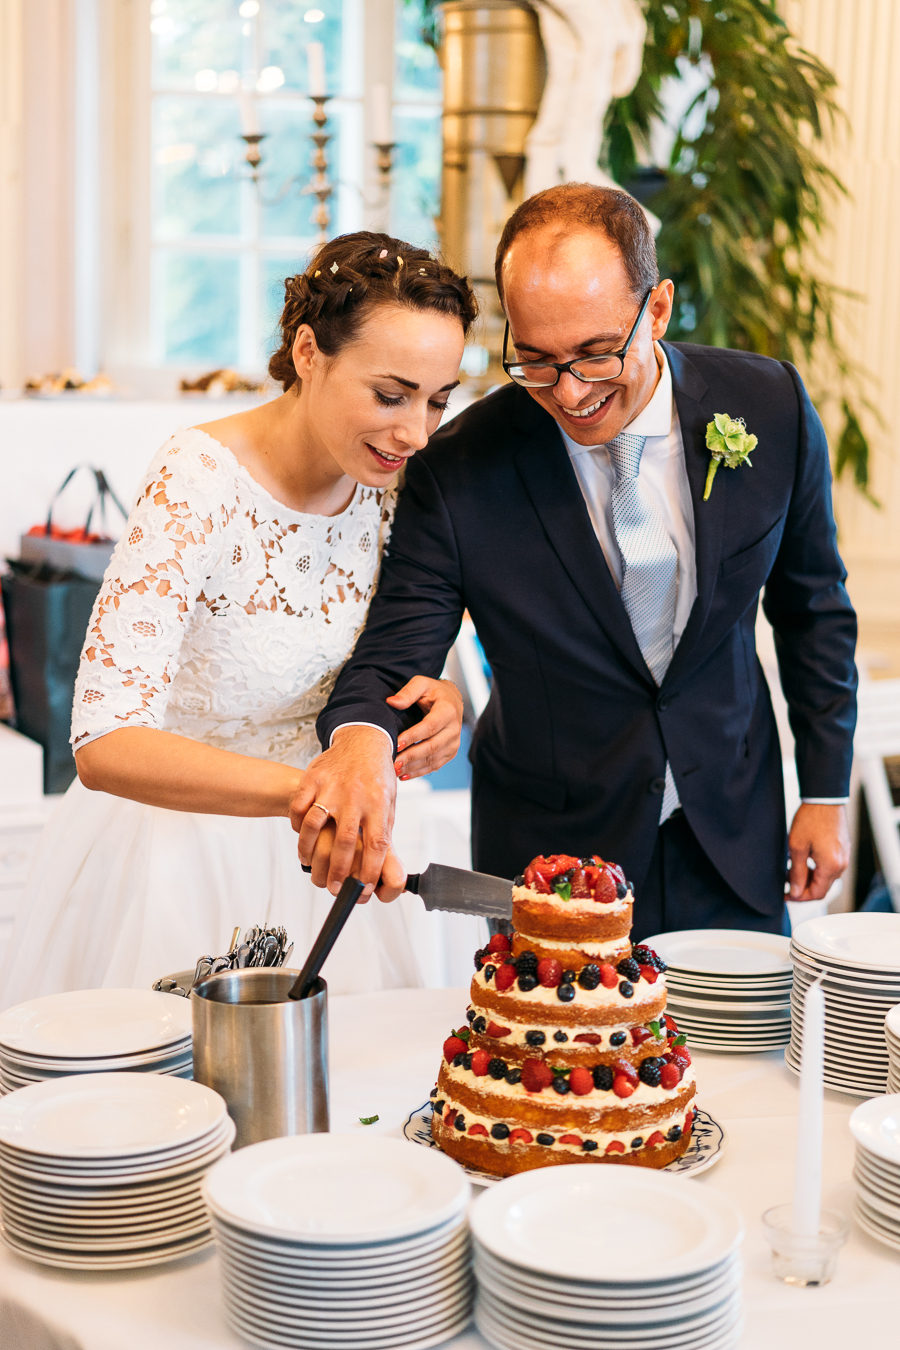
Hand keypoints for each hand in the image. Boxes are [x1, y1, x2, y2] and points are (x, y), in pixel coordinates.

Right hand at [289, 727, 397, 897]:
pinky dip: (297, 827)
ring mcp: (331, 787)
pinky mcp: (313, 779)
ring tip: (309, 863)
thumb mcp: (388, 802)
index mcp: (378, 804)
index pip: (376, 844)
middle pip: (344, 841)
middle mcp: (355, 795)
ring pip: (314, 825)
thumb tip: (380, 867)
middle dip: (337, 870)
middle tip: (332, 886)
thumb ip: (381, 831)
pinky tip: (301, 837)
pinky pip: (298, 808)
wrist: (362, 740)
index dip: (370, 870)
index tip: (364, 887)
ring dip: (308, 850)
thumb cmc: (376, 777)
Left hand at [387, 677, 463, 779]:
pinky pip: (435, 765)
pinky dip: (419, 772)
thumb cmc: (433, 691)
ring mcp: (454, 743)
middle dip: (411, 756)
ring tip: (395, 770)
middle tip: (393, 762)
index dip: (413, 736)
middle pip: (432, 746)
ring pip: (433, 759)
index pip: (430, 727)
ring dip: (413, 767)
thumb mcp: (421, 684)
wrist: (451, 700)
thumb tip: (392, 702)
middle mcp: (455, 728)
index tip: (397, 744)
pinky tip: (404, 775)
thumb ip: (407, 692)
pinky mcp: (451, 752)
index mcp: (448, 710)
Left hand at [787, 803, 850, 901]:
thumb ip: (797, 873)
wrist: (824, 799)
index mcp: (831, 866)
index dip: (799, 898)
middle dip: (803, 889)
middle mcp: (841, 865)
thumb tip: (795, 892)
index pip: (816, 894)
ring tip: (792, 871)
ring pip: (826, 878)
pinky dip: (817, 870)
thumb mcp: (797, 847)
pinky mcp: (843, 850)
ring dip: (809, 879)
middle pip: (822, 888)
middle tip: (786, 884)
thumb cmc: (810, 820)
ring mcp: (844, 857)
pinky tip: (803, 862)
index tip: (786, 895)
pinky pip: (830, 868)